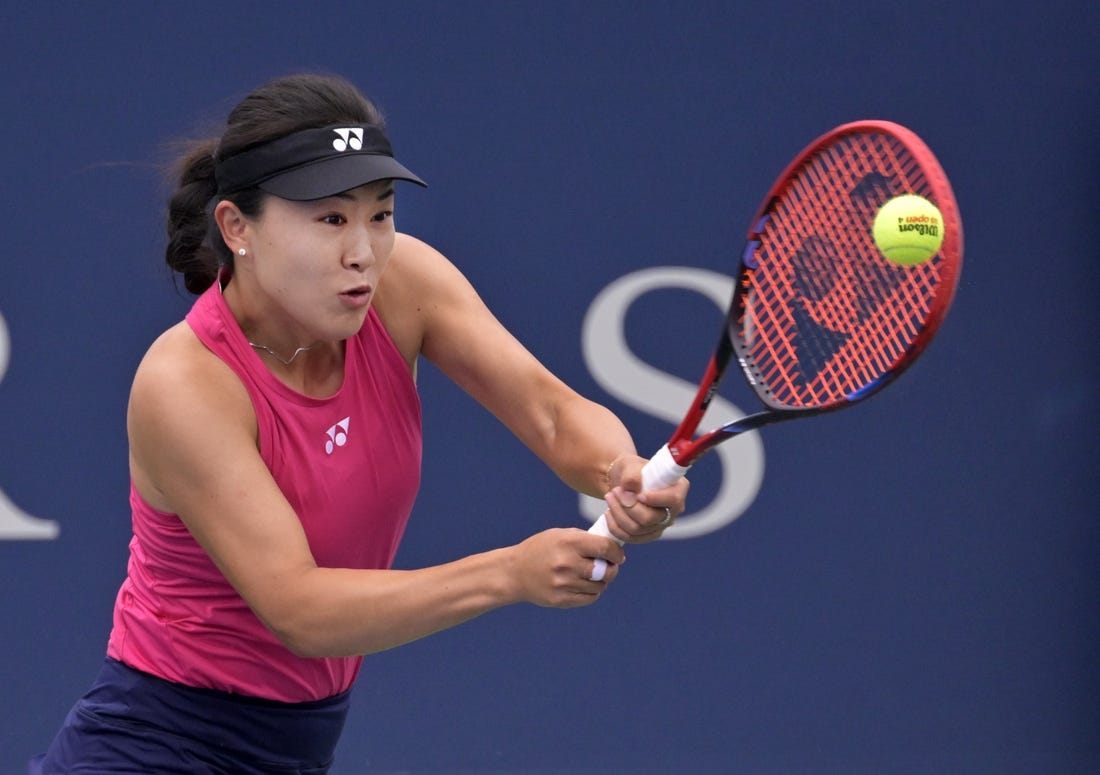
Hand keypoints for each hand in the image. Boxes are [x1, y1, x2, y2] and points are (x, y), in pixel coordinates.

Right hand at [508, 528, 624, 607]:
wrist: (514, 572)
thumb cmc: (541, 549)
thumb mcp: (560, 535)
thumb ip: (585, 539)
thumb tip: (612, 546)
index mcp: (569, 543)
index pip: (605, 548)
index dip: (617, 553)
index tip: (618, 555)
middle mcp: (567, 564)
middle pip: (606, 571)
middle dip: (612, 569)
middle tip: (609, 566)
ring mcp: (564, 584)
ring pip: (599, 586)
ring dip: (601, 581)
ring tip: (592, 575)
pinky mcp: (560, 600)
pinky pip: (589, 598)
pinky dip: (592, 592)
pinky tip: (584, 584)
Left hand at [602, 455, 689, 542]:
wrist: (623, 482)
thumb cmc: (631, 470)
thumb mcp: (630, 464)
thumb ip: (632, 475)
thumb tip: (631, 491)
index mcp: (677, 488)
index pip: (673, 499)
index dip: (656, 499)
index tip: (639, 494)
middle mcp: (673, 510)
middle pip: (650, 518)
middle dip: (627, 506)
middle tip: (615, 491)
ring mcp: (660, 525)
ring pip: (636, 529)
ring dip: (618, 513)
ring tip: (610, 497)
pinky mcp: (647, 535)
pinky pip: (629, 537)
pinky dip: (615, 526)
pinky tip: (608, 512)